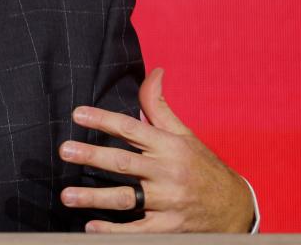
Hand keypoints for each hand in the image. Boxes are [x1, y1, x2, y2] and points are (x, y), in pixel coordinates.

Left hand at [58, 67, 254, 232]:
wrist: (236, 208)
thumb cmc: (202, 166)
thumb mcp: (183, 134)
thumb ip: (160, 106)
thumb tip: (154, 72)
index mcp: (169, 146)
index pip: (131, 128)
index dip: (103, 119)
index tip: (77, 114)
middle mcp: (168, 173)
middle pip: (124, 163)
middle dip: (92, 156)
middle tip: (65, 151)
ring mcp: (168, 202)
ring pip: (126, 198)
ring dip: (94, 197)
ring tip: (67, 195)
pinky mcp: (169, 228)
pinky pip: (138, 230)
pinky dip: (114, 231)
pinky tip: (90, 228)